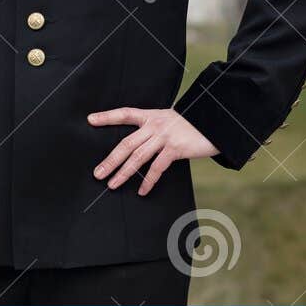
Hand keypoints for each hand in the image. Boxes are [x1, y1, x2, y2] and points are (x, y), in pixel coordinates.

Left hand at [88, 107, 217, 194]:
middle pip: (126, 143)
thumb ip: (154, 128)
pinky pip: (157, 167)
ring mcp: (165, 136)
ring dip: (123, 173)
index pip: (125, 114)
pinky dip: (148, 181)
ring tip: (112, 184)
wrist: (215, 121)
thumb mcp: (170, 120)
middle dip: (110, 160)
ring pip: (138, 157)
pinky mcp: (175, 148)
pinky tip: (142, 191)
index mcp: (151, 116)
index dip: (107, 116)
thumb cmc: (191, 124)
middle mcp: (155, 125)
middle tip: (97, 173)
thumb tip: (140, 142)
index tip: (90, 120)